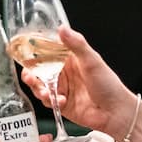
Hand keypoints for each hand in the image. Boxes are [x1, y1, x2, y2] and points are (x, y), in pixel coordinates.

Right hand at [21, 26, 136, 138]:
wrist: (115, 112)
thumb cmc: (108, 84)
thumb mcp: (92, 61)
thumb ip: (76, 44)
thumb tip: (62, 28)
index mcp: (69, 59)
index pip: (47, 52)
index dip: (34, 52)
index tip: (26, 53)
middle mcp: (64, 73)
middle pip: (38, 70)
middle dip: (31, 74)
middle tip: (30, 76)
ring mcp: (62, 88)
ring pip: (40, 86)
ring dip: (39, 88)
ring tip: (45, 92)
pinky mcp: (61, 104)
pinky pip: (47, 101)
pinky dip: (50, 101)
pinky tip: (60, 101)